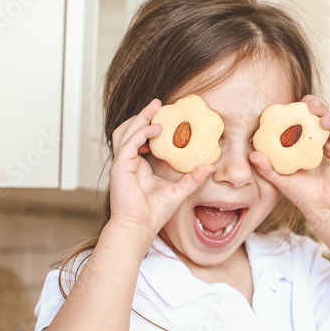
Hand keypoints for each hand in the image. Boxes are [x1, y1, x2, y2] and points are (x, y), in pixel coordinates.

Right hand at [108, 99, 213, 240]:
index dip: (150, 126)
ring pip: (126, 131)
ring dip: (140, 118)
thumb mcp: (179, 191)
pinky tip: (157, 127)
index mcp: (138, 166)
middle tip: (159, 103)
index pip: (141, 139)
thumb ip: (193, 178)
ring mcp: (122, 163)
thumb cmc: (154, 213)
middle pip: (131, 130)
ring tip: (155, 107)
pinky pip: (129, 142)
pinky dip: (142, 132)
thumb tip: (210, 166)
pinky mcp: (119, 166)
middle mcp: (128, 162)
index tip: (166, 116)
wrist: (139, 227)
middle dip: (144, 115)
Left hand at [249, 96, 329, 224]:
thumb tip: (252, 154)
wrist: (324, 208)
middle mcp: (315, 138)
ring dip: (320, 108)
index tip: (280, 105)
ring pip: (326, 117)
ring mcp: (329, 142)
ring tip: (312, 105)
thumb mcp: (280, 180)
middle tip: (301, 100)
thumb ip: (267, 167)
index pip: (294, 120)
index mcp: (299, 142)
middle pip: (312, 114)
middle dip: (308, 103)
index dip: (289, 110)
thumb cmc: (301, 194)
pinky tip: (324, 121)